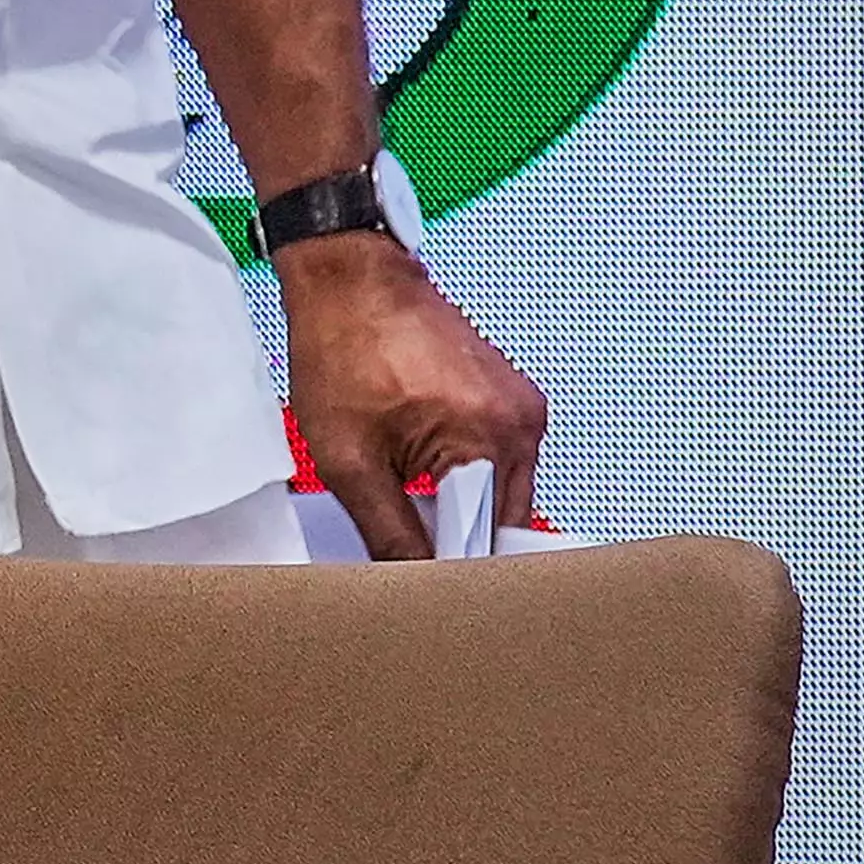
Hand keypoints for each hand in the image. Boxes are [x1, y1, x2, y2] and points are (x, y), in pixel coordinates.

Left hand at [278, 231, 546, 555]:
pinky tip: (416, 462)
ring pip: (496, 491)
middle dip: (453, 536)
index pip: (490, 542)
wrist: (347, 274)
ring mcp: (520, 407)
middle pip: (499, 519)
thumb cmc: (340, 348)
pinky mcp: (507, 396)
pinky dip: (459, 471)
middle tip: (405, 542)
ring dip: (454, 502)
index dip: (455, 570)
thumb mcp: (347, 457)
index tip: (426, 589)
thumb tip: (414, 587)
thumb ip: (388, 532)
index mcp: (493, 439)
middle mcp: (523, 424)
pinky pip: (492, 457)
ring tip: (402, 488)